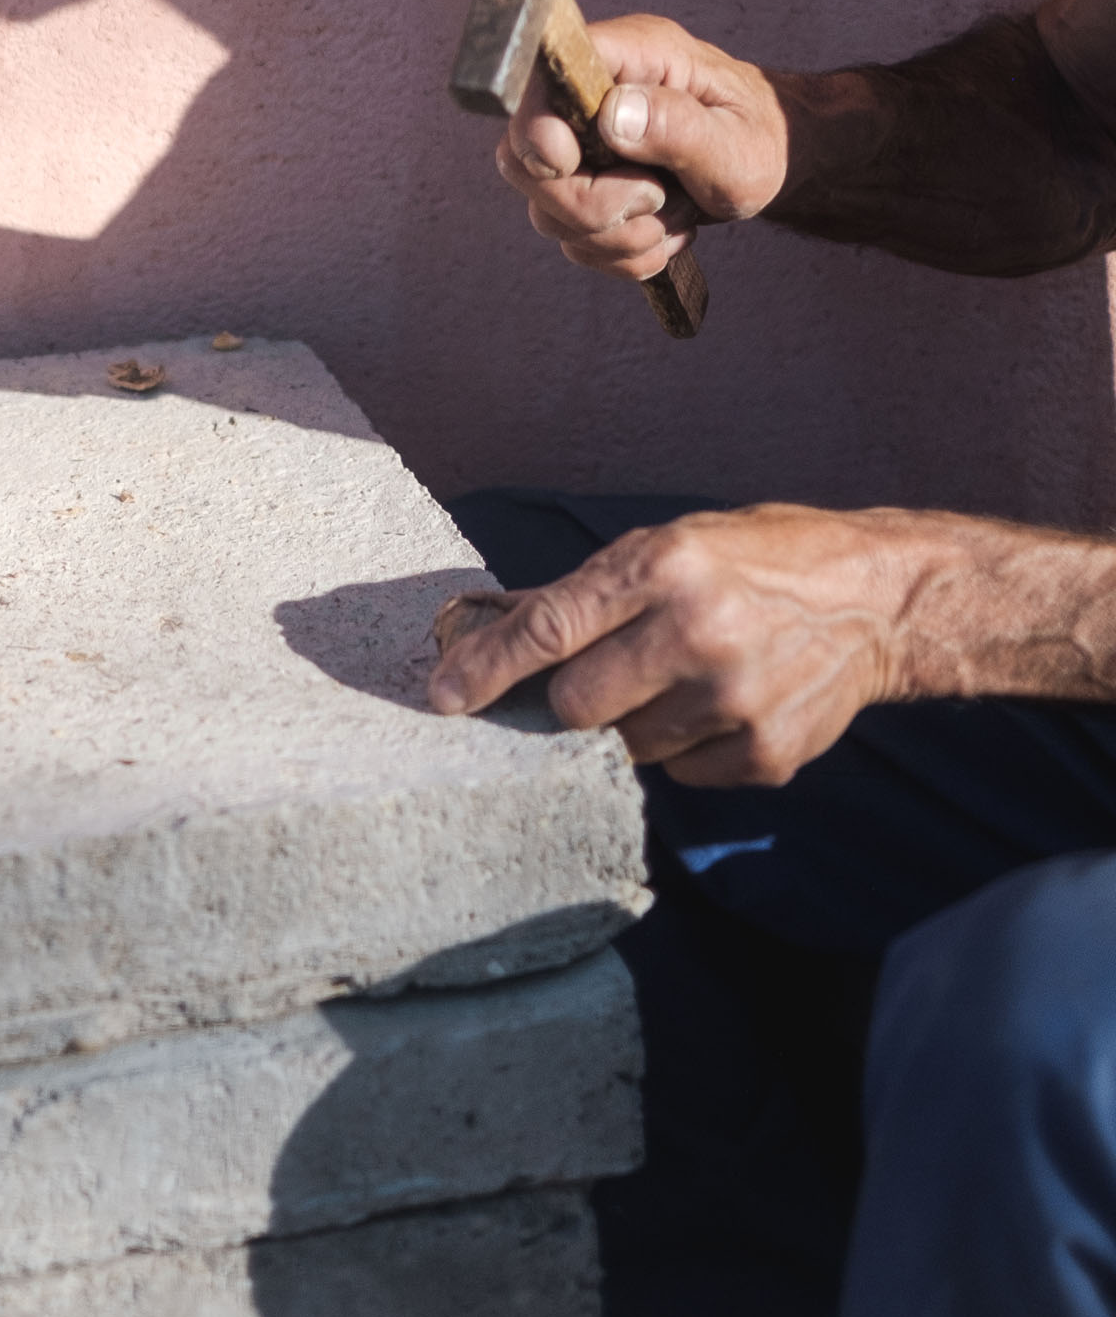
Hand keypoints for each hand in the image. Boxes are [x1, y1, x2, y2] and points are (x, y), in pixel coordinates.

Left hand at [426, 506, 922, 785]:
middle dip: (570, 698)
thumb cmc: (759, 560)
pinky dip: (684, 746)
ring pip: (623, 746)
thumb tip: (490, 627)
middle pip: (572, 705)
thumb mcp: (671, 544)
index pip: (547, 629)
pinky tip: (722, 704)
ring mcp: (733, 700)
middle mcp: (695, 632)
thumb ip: (586, 593)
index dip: (484, 668)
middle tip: (607, 673)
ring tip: (681, 678)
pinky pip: (680, 773)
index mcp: (663, 566)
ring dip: (633, 722)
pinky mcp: (764, 755)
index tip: (440, 698)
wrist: (876, 600)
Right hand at [494, 14, 789, 282]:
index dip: (536, 128)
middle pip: (524, 162)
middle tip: (658, 198)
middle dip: (590, 205)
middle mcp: (587, 97)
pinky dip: (623, 254)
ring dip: (619, 236)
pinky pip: (574, 242)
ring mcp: (579, 146)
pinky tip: (666, 229)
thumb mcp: (739, 142)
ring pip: (548, 215)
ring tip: (677, 212)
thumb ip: (679, 127)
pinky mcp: (581, 187)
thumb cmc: (760, 138)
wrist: (771, 160)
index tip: (568, 163)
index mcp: (626, 57)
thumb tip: (611, 115)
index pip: (541, 77)